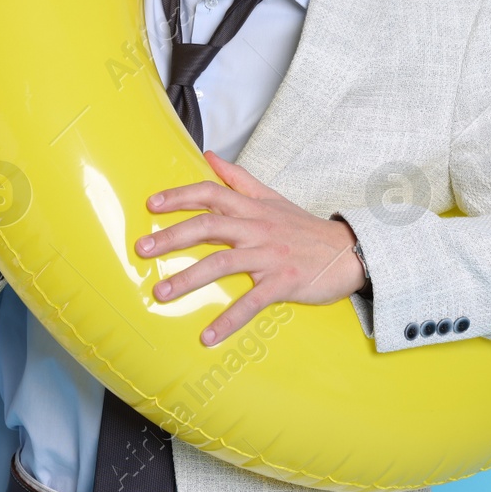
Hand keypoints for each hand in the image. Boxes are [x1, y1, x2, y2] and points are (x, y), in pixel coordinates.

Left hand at [136, 151, 367, 345]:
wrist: (348, 252)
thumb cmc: (304, 228)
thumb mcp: (272, 198)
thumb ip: (238, 179)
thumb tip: (210, 156)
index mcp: (252, 209)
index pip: (211, 194)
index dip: (180, 197)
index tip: (152, 205)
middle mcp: (256, 229)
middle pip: (208, 226)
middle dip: (172, 237)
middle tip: (142, 250)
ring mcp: (268, 256)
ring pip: (222, 264)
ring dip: (188, 279)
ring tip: (161, 293)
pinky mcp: (281, 283)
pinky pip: (250, 302)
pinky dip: (228, 320)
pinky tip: (207, 335)